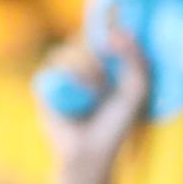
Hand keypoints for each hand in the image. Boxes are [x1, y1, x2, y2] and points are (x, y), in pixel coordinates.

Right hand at [38, 24, 150, 183]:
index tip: (117, 37)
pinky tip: (80, 98)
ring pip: (71, 49)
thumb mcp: (137, 90)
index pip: (101, 32)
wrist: (92, 153)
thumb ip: (136, 58)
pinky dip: (73, 79)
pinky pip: (56, 65)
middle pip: (86, 37)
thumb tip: (116, 32)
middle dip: (101, 58)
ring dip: (89, 72)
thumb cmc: (115, 126)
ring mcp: (60, 74)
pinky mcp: (45, 84)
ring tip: (95, 96)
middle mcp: (79, 65)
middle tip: (108, 82)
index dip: (108, 30)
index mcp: (101, 63)